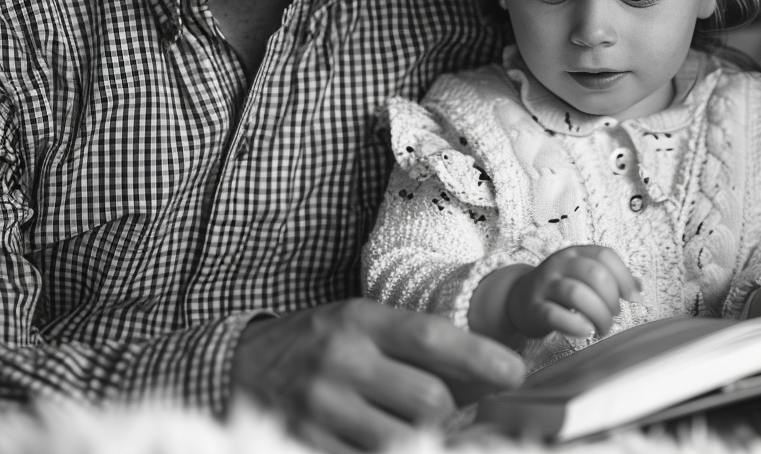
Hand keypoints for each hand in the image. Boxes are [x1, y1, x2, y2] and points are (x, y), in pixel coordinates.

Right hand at [231, 298, 524, 452]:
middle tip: (456, 405)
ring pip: (405, 439)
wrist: (243, 366)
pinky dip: (393, 453)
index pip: (432, 337)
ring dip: (426, 438)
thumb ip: (414, 345)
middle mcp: (340, 361)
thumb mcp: (363, 323)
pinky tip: (388, 437)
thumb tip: (486, 370)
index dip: (481, 357)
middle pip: (428, 399)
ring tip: (420, 423)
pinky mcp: (305, 444)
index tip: (517, 371)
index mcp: (359, 320)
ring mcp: (321, 410)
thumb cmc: (320, 342)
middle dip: (454, 409)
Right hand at [505, 246, 639, 339]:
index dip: (624, 277)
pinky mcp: (535, 309)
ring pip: (576, 293)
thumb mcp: (581, 274)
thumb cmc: (558, 288)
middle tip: (613, 316)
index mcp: (575, 253)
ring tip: (602, 329)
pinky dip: (574, 325)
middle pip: (594, 274)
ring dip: (598, 315)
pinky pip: (555, 315)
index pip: (605, 255)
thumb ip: (608, 277)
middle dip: (611, 299)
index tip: (633, 298)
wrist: (518, 298)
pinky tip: (585, 332)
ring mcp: (546, 285)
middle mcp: (560, 264)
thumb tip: (639, 287)